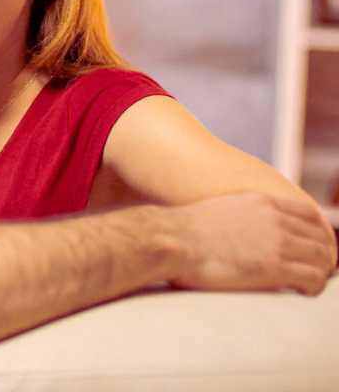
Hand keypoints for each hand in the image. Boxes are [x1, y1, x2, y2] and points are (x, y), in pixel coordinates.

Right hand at [168, 193, 335, 294]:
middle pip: (320, 236)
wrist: (171, 239)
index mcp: (260, 202)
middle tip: (314, 270)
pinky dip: (315, 286)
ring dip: (320, 271)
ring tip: (308, 283)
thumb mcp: (218, 209)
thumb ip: (241, 215)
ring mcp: (276, 241)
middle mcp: (273, 218)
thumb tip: (239, 230)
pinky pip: (314, 277)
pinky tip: (302, 291)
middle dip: (322, 254)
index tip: (313, 248)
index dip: (318, 233)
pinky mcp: (273, 267)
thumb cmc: (183, 232)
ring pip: (322, 257)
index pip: (309, 214)